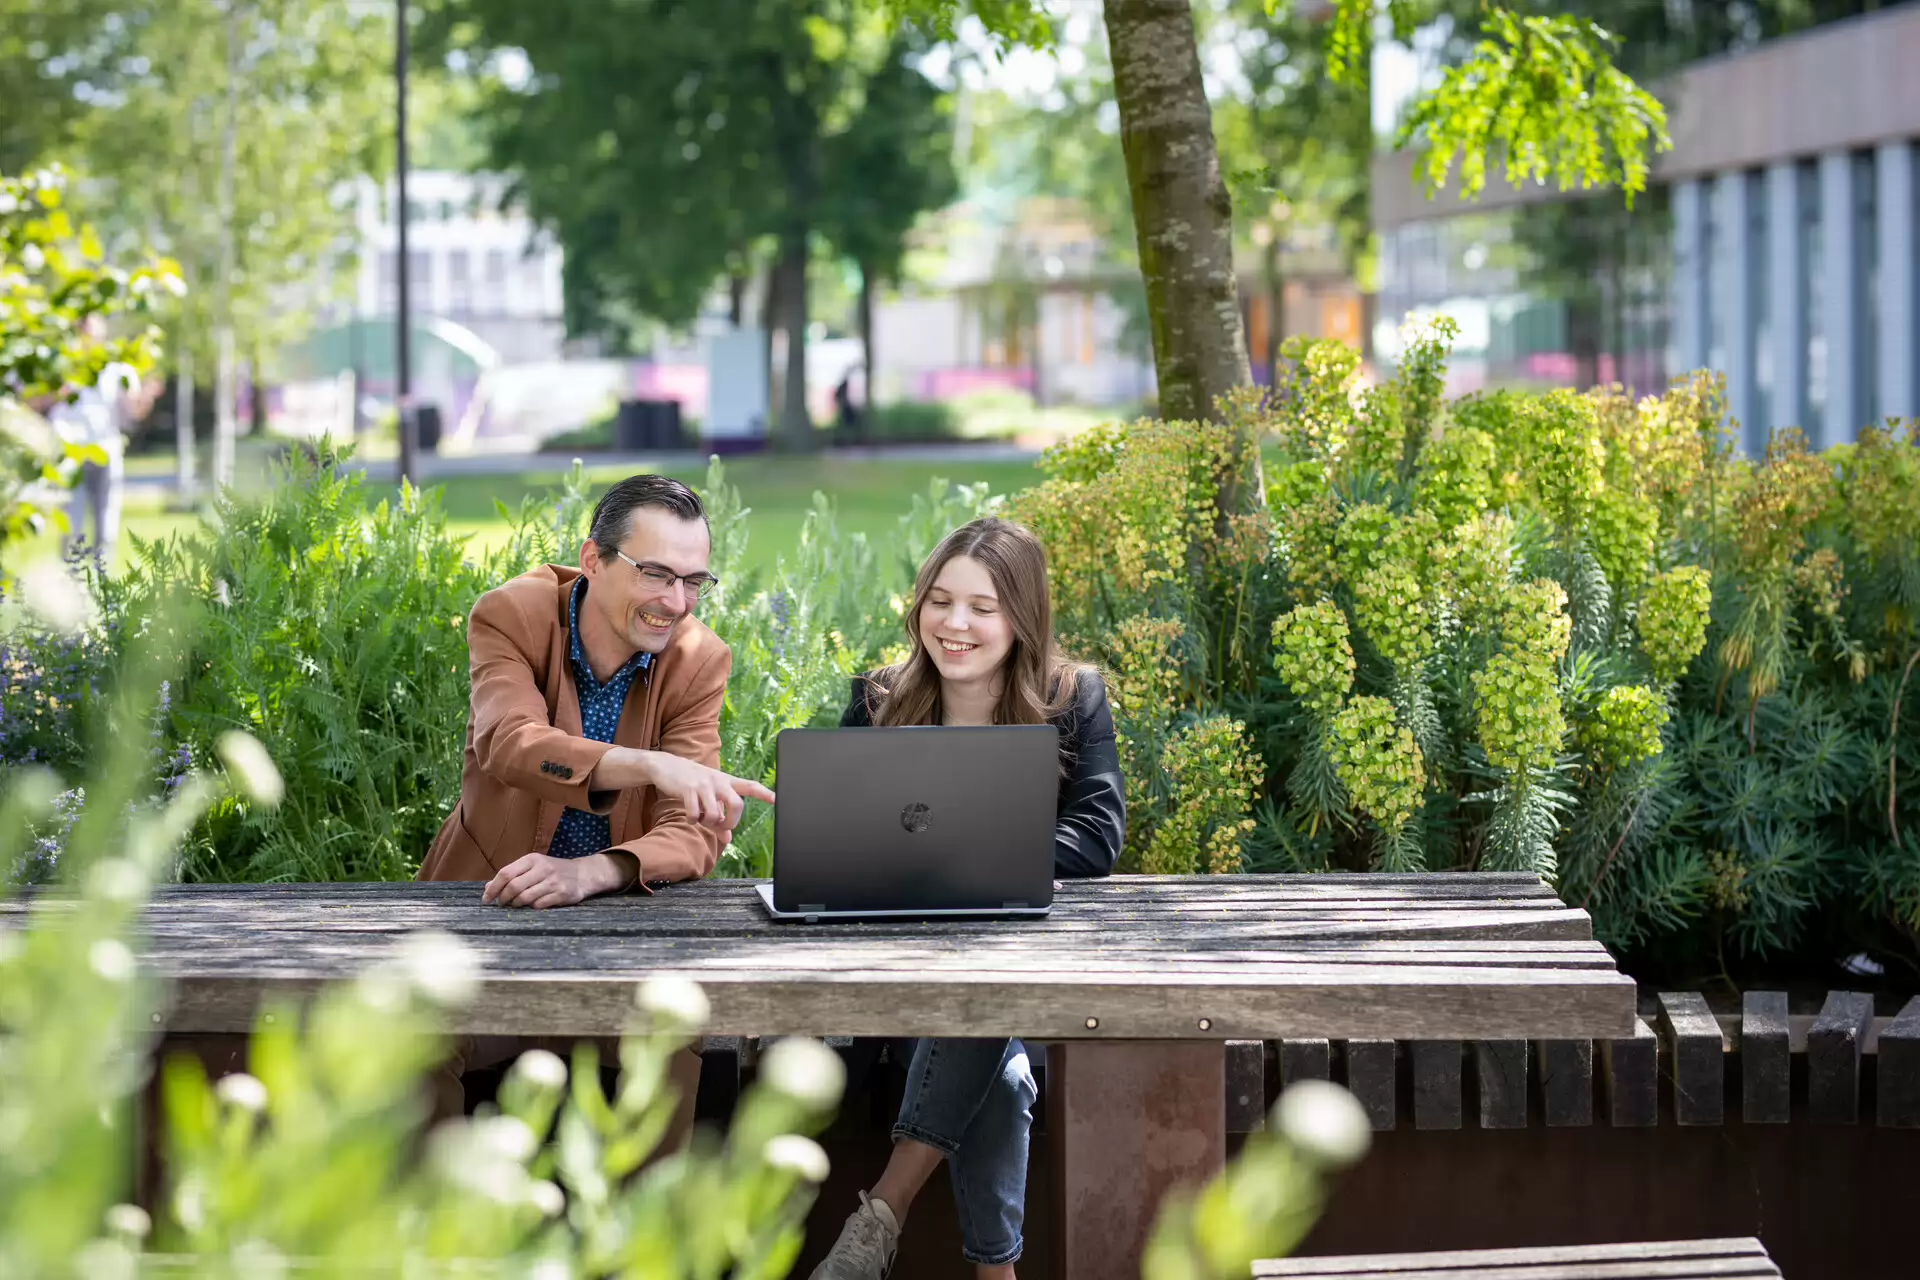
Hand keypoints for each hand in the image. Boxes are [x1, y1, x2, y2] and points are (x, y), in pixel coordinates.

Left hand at [483, 852, 625, 908]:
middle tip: (502, 904)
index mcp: (532, 859)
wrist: (583, 874)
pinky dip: (532, 907)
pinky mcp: (562, 894)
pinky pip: (539, 905)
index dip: (493, 888)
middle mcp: (542, 868)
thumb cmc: (553, 871)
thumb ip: (512, 875)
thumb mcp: (533, 867)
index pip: (506, 873)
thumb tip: (487, 888)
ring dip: (517, 905)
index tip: (486, 899)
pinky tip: (534, 905)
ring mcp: (553, 881)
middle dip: (503, 899)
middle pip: (513, 887)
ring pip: (525, 898)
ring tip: (517, 905)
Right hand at [643, 753, 774, 830]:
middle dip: (731, 822)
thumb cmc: (692, 783)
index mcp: (727, 782)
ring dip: (707, 823)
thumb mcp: (708, 798)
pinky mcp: (688, 789)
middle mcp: (718, 782)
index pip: (750, 786)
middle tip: (723, 825)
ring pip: (714, 814)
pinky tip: (689, 815)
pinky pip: (695, 814)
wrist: (666, 766)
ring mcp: (704, 785)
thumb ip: (720, 820)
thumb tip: (728, 841)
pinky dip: (692, 820)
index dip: (764, 794)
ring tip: (700, 817)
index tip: (777, 799)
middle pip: (737, 805)